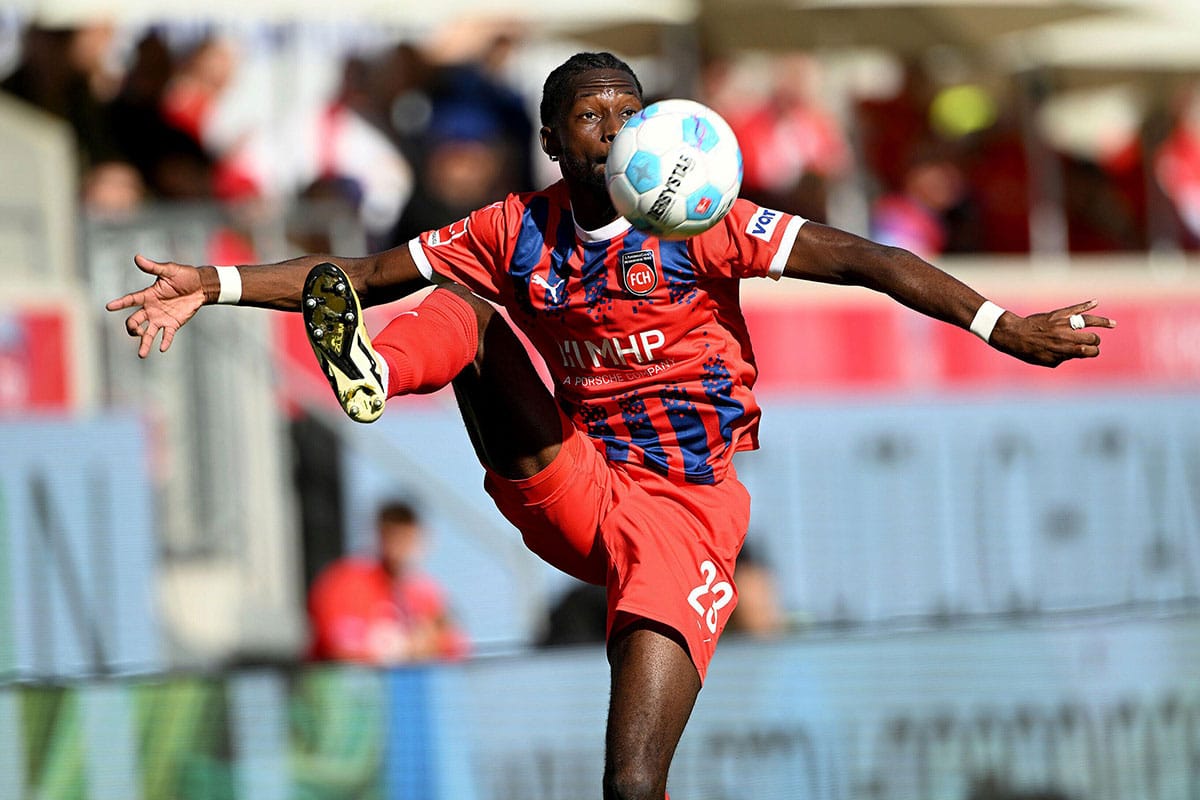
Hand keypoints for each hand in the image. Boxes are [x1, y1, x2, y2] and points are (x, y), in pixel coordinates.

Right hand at [105, 254, 207, 357]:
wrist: (201, 286)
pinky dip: (165, 342)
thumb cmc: (184, 276)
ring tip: (142, 354)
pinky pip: (167, 336)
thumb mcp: (169, 270)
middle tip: (135, 331)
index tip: (108, 307)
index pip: (130, 300)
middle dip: (132, 327)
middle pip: (135, 320)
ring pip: (148, 333)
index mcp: (148, 295)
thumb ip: (153, 267)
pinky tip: (163, 348)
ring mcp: (161, 318)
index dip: (120, 303)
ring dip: (144, 343)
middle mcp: (151, 309)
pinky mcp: (173, 324)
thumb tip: (137, 257)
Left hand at [991, 299, 1115, 366]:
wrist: (1014, 335)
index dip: (1093, 352)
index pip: (1090, 351)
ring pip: (1089, 321)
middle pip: (1092, 338)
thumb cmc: (1029, 351)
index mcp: (1065, 350)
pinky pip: (1075, 308)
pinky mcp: (1058, 314)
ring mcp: (1063, 324)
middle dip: (1094, 341)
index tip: (1090, 352)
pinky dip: (1086, 305)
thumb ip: (1064, 358)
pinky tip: (1095, 302)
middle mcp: (1066, 337)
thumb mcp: (1047, 361)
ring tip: (1113, 324)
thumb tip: (1076, 353)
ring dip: (1103, 322)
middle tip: (1091, 341)